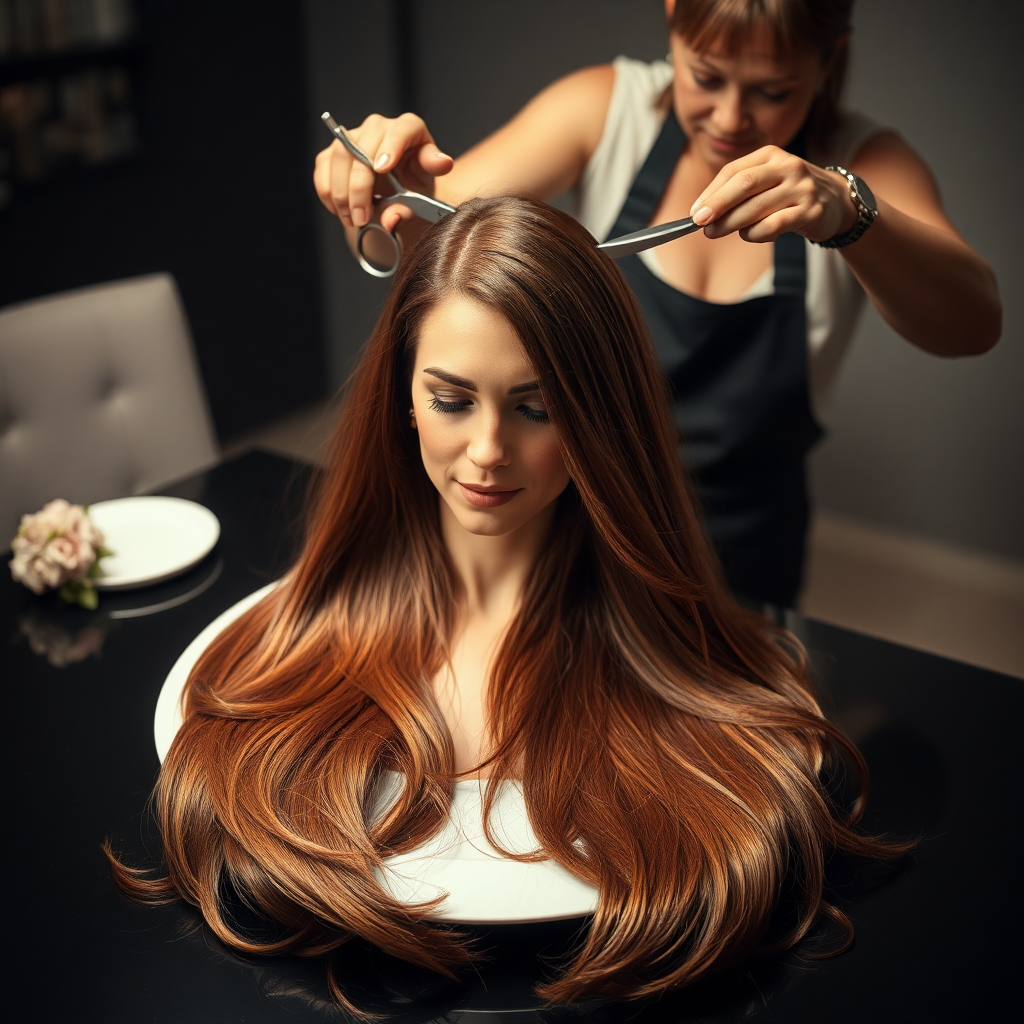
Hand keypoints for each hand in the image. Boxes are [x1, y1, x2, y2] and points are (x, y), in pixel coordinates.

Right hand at [313, 112, 452, 230]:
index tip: (381, 169)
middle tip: (361, 218)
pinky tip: (342, 212)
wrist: (401, 193)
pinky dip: (328, 193)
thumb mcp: (423, 201)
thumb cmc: (416, 190)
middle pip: (361, 147)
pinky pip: (323, 167)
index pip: (401, 130)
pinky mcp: (335, 151)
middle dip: (358, 186)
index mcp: (411, 131)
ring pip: (338, 156)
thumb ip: (410, 210)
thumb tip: (390, 220)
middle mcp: (380, 127)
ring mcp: (354, 136)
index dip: (390, 147)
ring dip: (341, 194)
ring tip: (353, 221)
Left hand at [689, 146, 857, 243]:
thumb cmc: (790, 194)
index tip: (694, 212)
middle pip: (744, 184)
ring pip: (757, 206)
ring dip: (731, 223)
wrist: (837, 202)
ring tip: (715, 233)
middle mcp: (788, 167)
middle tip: (699, 222)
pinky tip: (749, 235)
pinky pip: (775, 224)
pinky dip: (756, 233)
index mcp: (771, 155)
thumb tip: (703, 212)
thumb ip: (738, 193)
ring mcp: (802, 188)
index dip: (711, 192)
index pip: (733, 171)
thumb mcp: (767, 182)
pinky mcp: (811, 210)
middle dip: (717, 204)